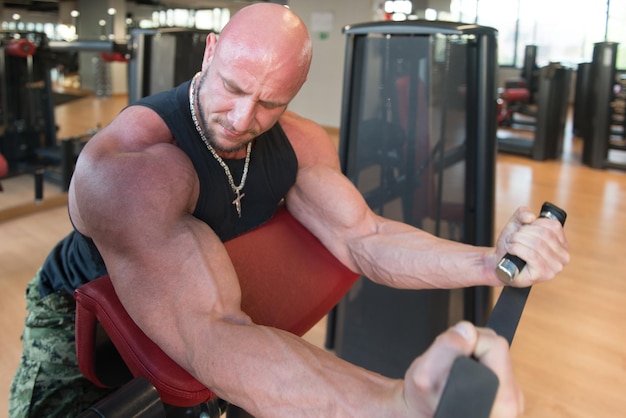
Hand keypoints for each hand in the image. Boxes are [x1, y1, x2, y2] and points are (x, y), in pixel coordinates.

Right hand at [402, 321, 523, 417]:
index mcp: (500, 397)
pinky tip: (463, 377)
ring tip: (455, 373)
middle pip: (496, 346)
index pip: (493, 344)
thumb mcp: (424, 374)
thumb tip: (467, 330)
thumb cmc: (425, 404)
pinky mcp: (507, 393)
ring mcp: (511, 397)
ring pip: (495, 353)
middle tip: (451, 366)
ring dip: (472, 355)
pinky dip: (476, 363)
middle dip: (470, 347)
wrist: (425, 416)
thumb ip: (446, 348)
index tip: (453, 359)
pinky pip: (494, 363)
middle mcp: (512, 399)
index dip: (467, 343)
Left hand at [494, 206, 568, 286]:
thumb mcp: (517, 224)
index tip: (524, 228)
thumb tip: (531, 217)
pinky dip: (517, 248)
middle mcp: (563, 256)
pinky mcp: (543, 274)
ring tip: (511, 242)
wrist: (500, 262)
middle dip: (524, 232)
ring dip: (518, 240)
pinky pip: (531, 255)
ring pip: (537, 244)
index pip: (554, 226)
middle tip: (513, 237)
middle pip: (545, 234)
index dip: (535, 223)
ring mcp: (555, 267)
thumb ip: (523, 213)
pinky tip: (511, 249)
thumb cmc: (513, 245)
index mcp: (562, 244)